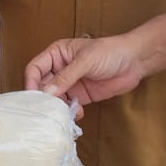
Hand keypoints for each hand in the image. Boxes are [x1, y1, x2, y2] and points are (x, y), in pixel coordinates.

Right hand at [24, 34, 146, 119]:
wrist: (134, 62)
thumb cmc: (109, 52)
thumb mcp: (85, 61)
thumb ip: (66, 76)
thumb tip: (46, 91)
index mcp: (56, 54)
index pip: (34, 68)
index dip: (31, 82)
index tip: (33, 97)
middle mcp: (59, 69)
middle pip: (41, 86)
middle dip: (44, 98)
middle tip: (48, 110)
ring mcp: (69, 84)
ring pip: (54, 99)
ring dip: (57, 108)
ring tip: (64, 113)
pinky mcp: (80, 96)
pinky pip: (68, 106)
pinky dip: (70, 112)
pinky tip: (78, 113)